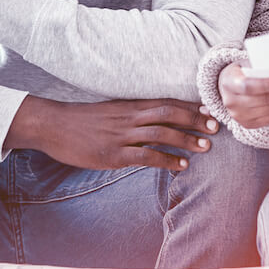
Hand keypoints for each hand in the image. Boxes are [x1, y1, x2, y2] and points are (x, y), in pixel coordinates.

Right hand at [5, 95, 219, 170]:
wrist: (53, 125)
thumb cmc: (83, 120)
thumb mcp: (111, 111)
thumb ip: (132, 114)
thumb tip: (154, 121)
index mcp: (129, 105)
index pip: (165, 102)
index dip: (189, 106)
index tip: (209, 110)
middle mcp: (129, 116)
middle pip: (169, 113)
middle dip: (194, 120)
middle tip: (215, 127)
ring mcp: (121, 135)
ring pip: (161, 133)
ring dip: (186, 140)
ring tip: (206, 147)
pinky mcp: (113, 154)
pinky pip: (146, 156)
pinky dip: (166, 160)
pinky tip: (181, 166)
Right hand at [219, 61, 268, 127]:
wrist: (227, 85)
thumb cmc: (241, 71)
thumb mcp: (246, 64)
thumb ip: (261, 67)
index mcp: (229, 83)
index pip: (249, 86)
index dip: (267, 86)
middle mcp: (231, 102)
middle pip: (263, 100)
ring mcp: (238, 115)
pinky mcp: (247, 124)